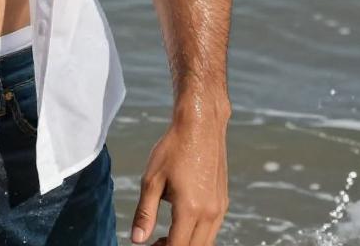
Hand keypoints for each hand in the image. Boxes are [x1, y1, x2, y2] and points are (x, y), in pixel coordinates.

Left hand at [131, 116, 228, 245]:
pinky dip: (197, 233)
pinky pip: (212, 229)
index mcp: (190, 209)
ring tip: (165, 236)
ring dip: (187, 243)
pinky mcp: (223, 201)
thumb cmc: (173, 148)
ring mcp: (220, 208)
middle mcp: (210, 213)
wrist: (200, 125)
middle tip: (154, 243)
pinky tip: (180, 221)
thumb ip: (145, 212)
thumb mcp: (152, 179)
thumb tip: (137, 240)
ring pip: (205, 242)